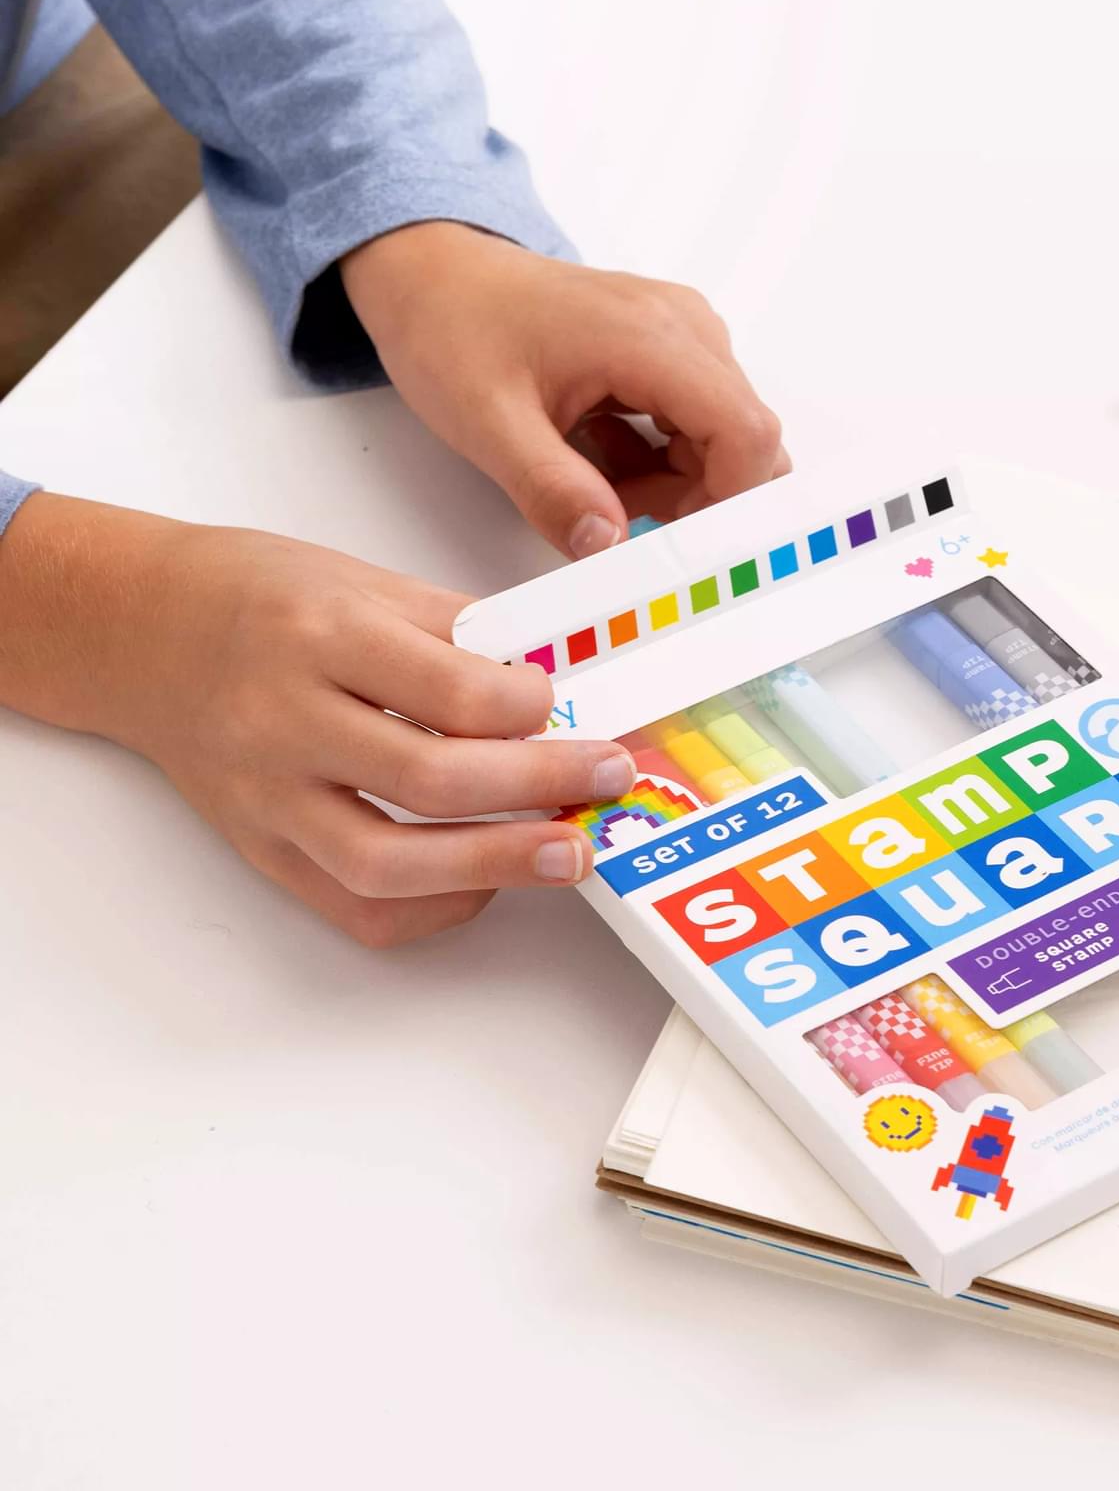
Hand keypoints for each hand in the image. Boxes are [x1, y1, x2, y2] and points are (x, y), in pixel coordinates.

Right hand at [0, 495, 635, 946]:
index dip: (525, 705)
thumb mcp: (365, 582)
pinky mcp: (260, 848)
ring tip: (567, 854)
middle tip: (606, 779)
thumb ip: (458, 633)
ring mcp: (267, 796)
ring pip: (386, 862)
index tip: (564, 703)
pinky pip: (350, 906)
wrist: (140, 630)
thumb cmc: (261, 597)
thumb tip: (557, 679)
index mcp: (320, 636)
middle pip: (429, 779)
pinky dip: (428, 907)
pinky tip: (483, 881)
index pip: (446, 688)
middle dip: (538, 786)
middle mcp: (285, 721)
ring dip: (494, 865)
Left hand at [341, 223, 787, 558]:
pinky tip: (601, 449)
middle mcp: (685, 326)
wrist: (431, 274)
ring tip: (593, 476)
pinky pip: (703, 420)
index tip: (678, 546)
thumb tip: (606, 548)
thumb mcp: (485, 422)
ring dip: (675, 481)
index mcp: (649, 337)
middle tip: (616, 510)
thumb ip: (550, 489)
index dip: (730, 500)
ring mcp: (684, 332)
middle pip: (746, 439)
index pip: (746, 431)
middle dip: (697, 497)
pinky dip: (663, 457)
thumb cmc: (452, 329)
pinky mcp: (673, 345)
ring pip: (728, 436)